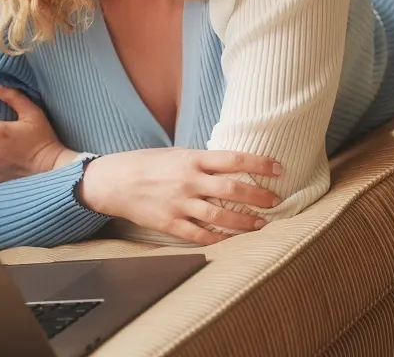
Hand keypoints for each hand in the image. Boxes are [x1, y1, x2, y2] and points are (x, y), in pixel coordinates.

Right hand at [77, 148, 281, 245]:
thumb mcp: (175, 154)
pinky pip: (201, 236)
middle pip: (234, 190)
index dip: (260, 164)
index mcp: (191, 158)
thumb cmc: (146, 164)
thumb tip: (231, 166)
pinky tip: (232, 240)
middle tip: (275, 201)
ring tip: (261, 224)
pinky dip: (220, 240)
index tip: (279, 169)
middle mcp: (188, 180)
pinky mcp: (170, 223)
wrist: (113, 181)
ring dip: (246, 222)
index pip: (234, 159)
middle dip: (260, 197)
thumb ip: (201, 161)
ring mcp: (180, 203)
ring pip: (221, 216)